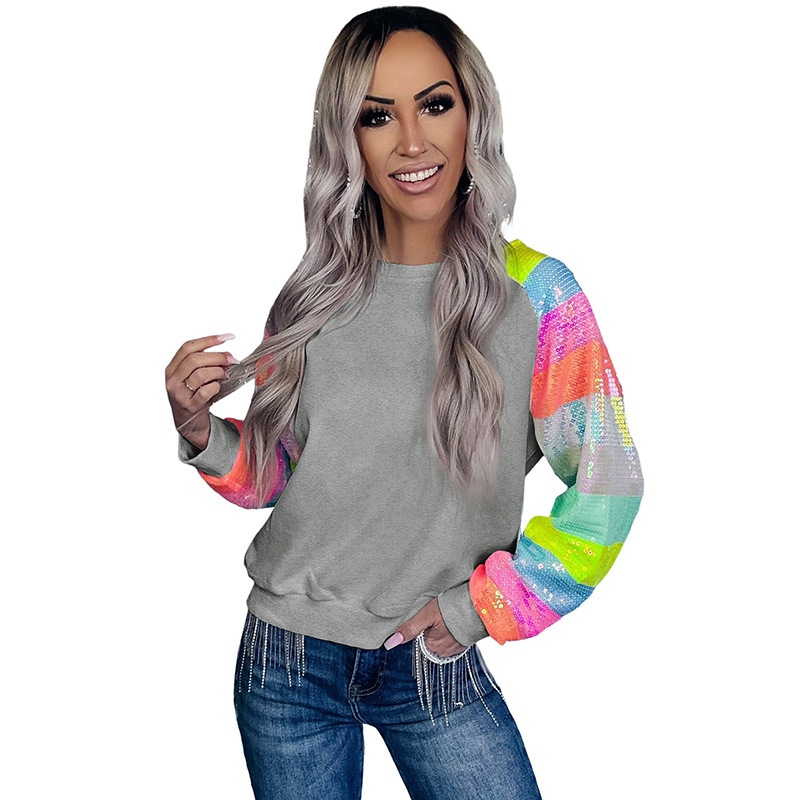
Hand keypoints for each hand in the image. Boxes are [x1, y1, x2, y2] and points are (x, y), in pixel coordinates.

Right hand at [165, 333, 238, 449]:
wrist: (188, 423)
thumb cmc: (194, 396)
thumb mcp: (195, 377)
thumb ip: (206, 364)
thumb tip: (228, 355)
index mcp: (172, 368)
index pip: (188, 347)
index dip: (208, 340)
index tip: (227, 337)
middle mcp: (172, 380)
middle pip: (194, 359)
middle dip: (217, 356)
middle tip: (231, 359)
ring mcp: (179, 394)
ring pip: (200, 374)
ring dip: (218, 372)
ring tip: (225, 374)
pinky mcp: (189, 406)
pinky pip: (206, 391)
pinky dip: (216, 387)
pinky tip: (218, 388)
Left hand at [383, 597, 467, 656]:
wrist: (477, 606)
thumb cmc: (450, 609)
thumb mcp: (425, 616)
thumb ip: (408, 629)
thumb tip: (389, 644)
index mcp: (431, 647)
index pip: (417, 641)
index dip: (419, 629)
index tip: (424, 619)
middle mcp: (443, 652)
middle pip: (429, 641)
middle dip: (429, 630)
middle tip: (435, 616)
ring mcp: (455, 649)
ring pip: (440, 640)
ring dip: (441, 631)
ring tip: (444, 617)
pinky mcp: (464, 643)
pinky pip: (452, 639)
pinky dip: (451, 631)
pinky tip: (452, 621)